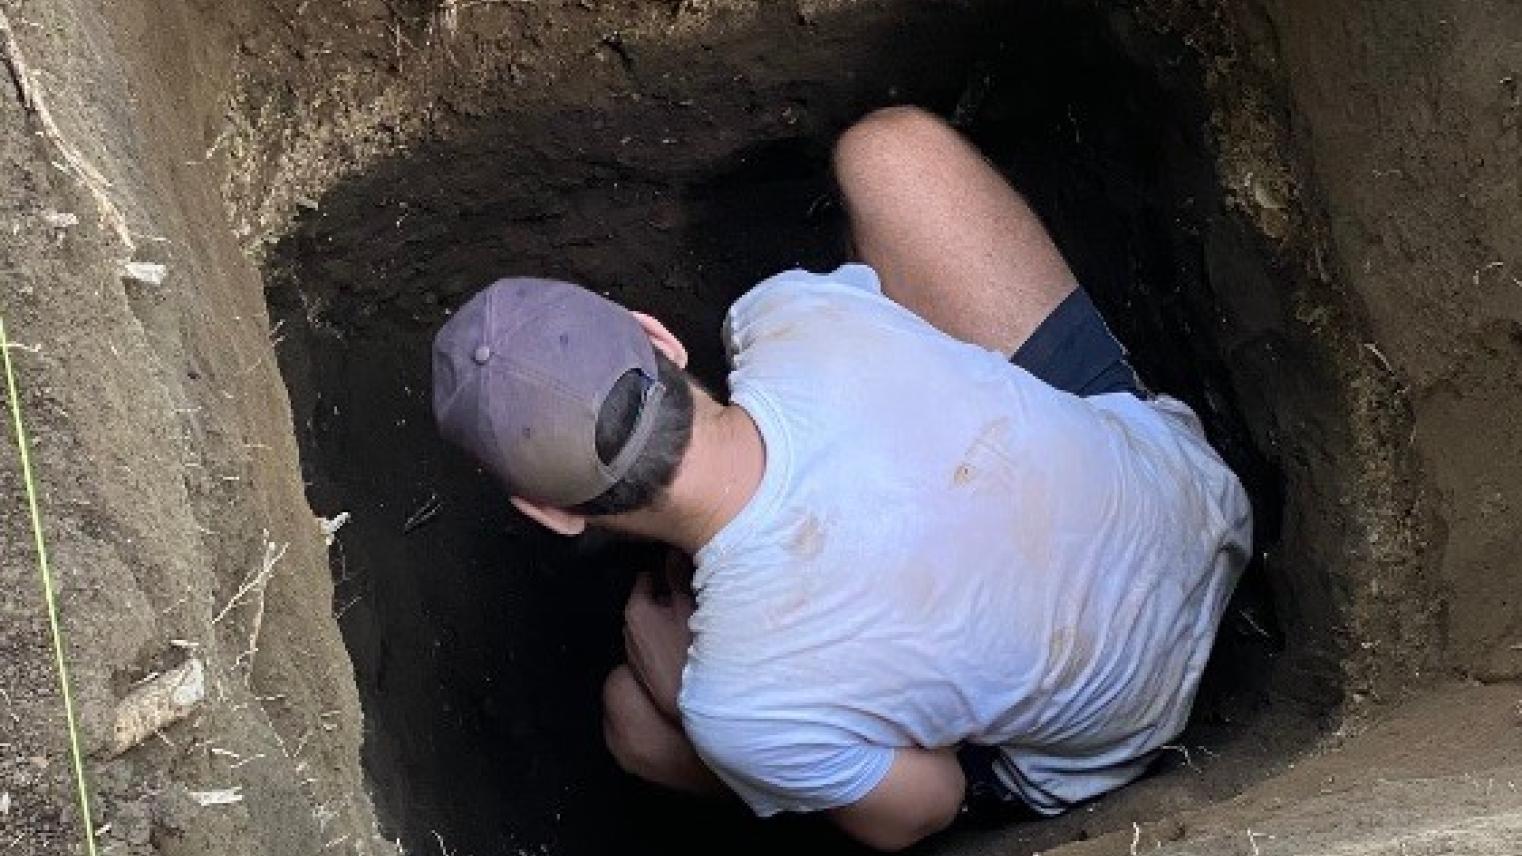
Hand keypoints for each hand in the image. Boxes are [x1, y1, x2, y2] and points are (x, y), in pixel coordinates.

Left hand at [623, 571, 694, 723]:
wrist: (689, 702)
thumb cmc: (688, 648)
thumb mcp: (686, 604)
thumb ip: (678, 575)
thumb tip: (674, 549)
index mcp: (636, 609)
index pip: (649, 576)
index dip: (669, 569)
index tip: (688, 570)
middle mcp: (629, 631)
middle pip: (652, 600)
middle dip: (671, 596)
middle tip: (698, 596)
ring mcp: (637, 654)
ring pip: (657, 624)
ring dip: (672, 619)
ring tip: (698, 622)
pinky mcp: (648, 673)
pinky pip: (660, 646)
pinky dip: (672, 640)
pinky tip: (692, 646)